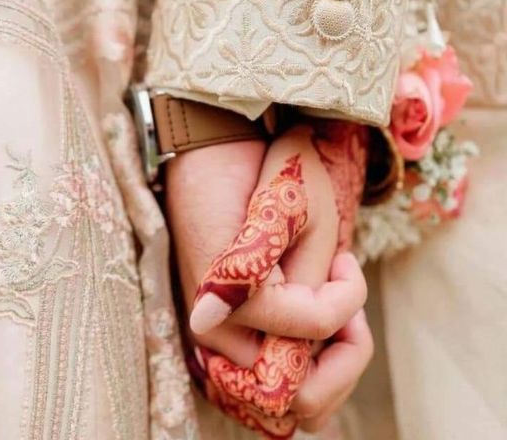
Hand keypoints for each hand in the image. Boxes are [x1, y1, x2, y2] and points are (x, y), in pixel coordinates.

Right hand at [166, 128, 367, 435]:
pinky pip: (268, 378)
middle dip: (342, 358)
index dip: (347, 297)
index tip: (344, 258)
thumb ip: (303, 284)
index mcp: (233, 302)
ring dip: (324, 369)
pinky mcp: (224, 332)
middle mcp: (217, 334)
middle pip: (298, 399)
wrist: (212, 157)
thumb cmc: (255, 175)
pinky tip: (312, 328)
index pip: (315, 331)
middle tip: (345, 308)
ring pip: (283, 401)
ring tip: (333, 319)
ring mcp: (218, 337)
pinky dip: (302, 367)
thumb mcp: (295, 217)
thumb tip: (312, 345)